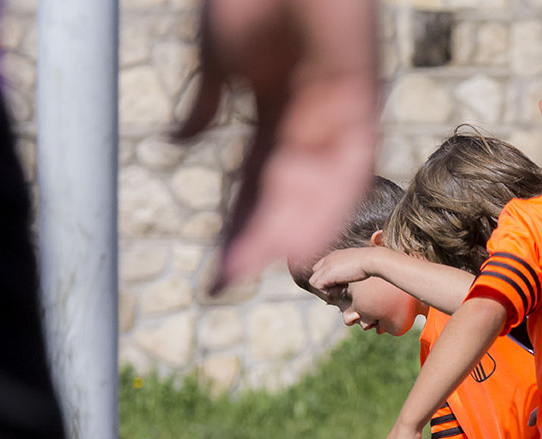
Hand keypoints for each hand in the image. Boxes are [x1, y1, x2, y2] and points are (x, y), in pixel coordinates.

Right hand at [174, 0, 378, 290]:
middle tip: (226, 281)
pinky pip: (351, 170)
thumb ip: (206, 103)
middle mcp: (310, 125)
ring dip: (289, 233)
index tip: (215, 269)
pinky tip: (301, 237)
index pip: (253, 185)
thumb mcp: (216, 55)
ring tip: (259, 270)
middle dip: (255, 241)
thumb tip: (177, 145)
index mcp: (273, 112)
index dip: (235, 227)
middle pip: (282, 198)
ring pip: (316, 194)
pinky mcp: (363, 107)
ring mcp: (337, 118)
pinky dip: (328, 204)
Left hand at [309, 247, 373, 291]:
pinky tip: (342, 287)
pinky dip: (329, 291)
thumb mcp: (359, 263)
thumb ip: (352, 268)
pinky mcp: (326, 274)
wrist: (371, 260)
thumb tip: (355, 276)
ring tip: (342, 287)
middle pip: (315, 274)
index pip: (321, 267)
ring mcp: (326, 266)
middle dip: (325, 283)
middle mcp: (328, 259)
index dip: (328, 278)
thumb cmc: (370, 262)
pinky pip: (318, 286)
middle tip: (341, 286)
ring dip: (327, 288)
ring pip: (314, 281)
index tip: (342, 282)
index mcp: (335, 255)